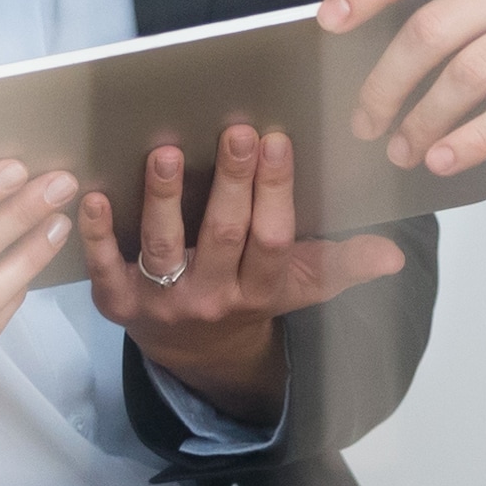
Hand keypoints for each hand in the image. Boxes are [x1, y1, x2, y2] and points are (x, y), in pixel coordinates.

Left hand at [80, 122, 410, 425]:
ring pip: (164, 248)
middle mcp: (212, 298)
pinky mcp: (117, 302)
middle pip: (223, 236)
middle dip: (231, 182)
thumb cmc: (249, 298)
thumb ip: (343, 266)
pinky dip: (96, 233)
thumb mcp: (301, 287)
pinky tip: (93, 195)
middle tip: (235, 132)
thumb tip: (392, 255)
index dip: (275, 192)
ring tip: (167, 153)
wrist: (196, 353)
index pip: (272, 238)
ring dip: (164, 199)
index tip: (276, 142)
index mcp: (259, 290)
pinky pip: (104, 267)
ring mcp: (162, 302)